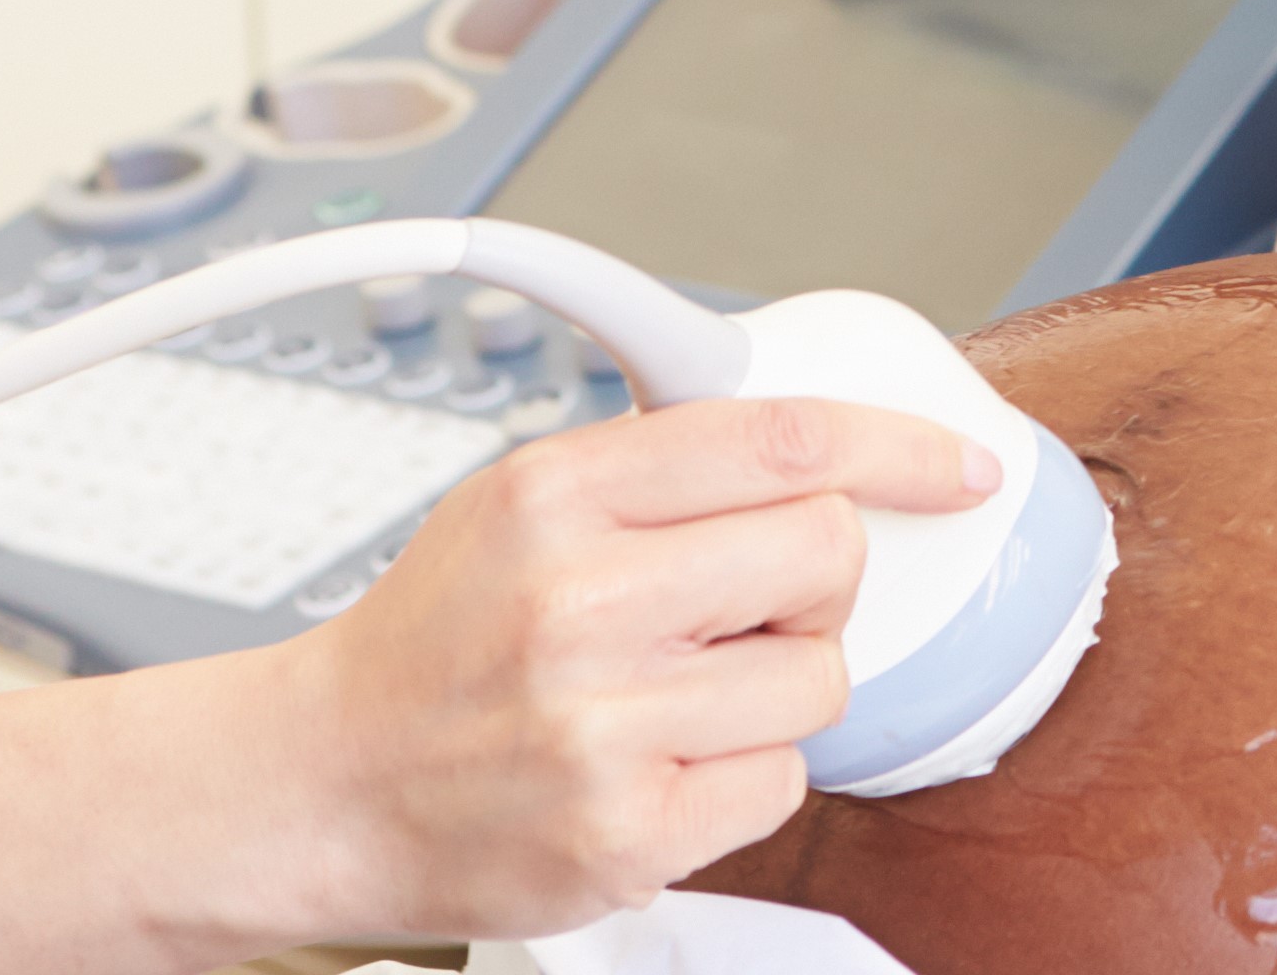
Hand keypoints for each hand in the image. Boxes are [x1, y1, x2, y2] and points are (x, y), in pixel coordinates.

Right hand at [278, 394, 994, 936]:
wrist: (318, 786)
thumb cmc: (434, 642)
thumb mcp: (518, 499)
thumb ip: (657, 465)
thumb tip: (822, 443)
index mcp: (558, 495)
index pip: (781, 439)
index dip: (898, 445)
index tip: (958, 466)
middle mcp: (579, 603)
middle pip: (826, 554)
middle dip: (813, 580)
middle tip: (747, 606)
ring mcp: (603, 728)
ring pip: (819, 680)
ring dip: (776, 688)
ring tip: (679, 693)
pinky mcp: (626, 836)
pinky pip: (782, 784)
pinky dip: (742, 776)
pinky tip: (663, 763)